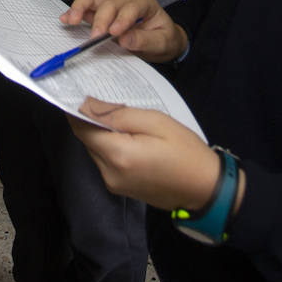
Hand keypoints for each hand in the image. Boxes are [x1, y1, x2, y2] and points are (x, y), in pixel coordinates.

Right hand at [62, 0, 186, 61]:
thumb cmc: (163, 38)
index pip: (132, 6)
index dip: (123, 18)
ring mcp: (112, 5)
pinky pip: (87, 7)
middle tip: (96, 37)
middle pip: (110, 3)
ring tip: (72, 19)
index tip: (114, 33)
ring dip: (81, 7)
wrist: (161, 40)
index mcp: (144, 2)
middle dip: (101, 19)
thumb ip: (144, 40)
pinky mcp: (101, 13)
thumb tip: (124, 39)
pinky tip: (66, 19)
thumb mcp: (161, 42)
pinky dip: (75, 11)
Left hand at [71, 99, 227, 210]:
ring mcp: (113, 184)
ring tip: (116, 116)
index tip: (77, 92)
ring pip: (95, 151)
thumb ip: (119, 115)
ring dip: (100, 134)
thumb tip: (88, 106)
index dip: (76, 110)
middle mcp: (109, 173)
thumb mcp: (156, 122)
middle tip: (100, 98)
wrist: (206, 188)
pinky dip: (109, 147)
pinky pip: (105, 162)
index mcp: (118, 156)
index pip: (82, 129)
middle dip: (90, 120)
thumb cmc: (185, 151)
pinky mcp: (120, 189)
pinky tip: (125, 136)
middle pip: (87, 141)